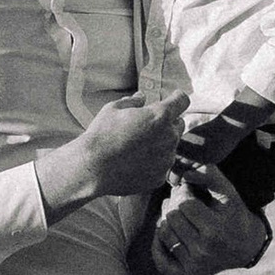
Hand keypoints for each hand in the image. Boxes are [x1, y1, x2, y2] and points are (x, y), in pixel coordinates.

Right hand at [38, 91, 186, 215]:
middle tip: (148, 125)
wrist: (92, 167)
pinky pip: (161, 166)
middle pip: (178, 124)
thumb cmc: (101, 134)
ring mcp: (166, 159)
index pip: (182, 100)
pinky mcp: (160, 177)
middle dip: (168, 122)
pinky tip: (134, 163)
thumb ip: (132, 101)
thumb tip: (142, 97)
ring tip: (136, 147)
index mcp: (160, 116)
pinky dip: (153, 163)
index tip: (173, 98)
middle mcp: (169, 137)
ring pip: (170, 147)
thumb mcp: (113, 109)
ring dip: (160, 144)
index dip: (177, 98)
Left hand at [152, 165, 269, 274]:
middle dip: (175, 204)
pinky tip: (169, 232)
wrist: (245, 247)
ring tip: (178, 214)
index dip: (185, 192)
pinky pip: (159, 258)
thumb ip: (208, 174)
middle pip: (172, 218)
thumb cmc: (233, 214)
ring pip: (164, 233)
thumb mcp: (228, 192)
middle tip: (183, 201)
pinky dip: (159, 243)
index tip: (190, 190)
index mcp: (215, 231)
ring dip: (167, 219)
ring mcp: (194, 266)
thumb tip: (184, 172)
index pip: (185, 204)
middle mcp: (204, 252)